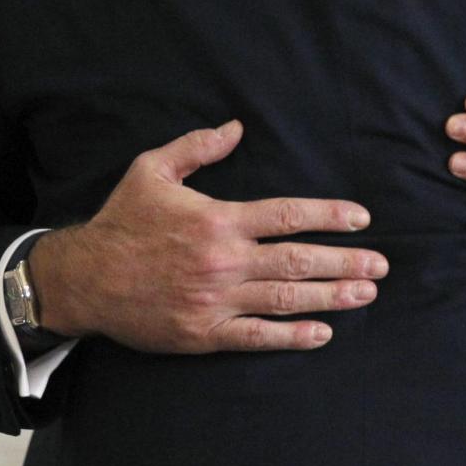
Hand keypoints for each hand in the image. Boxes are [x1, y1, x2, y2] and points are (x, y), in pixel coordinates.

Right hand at [29, 120, 386, 352]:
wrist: (84, 279)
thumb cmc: (122, 220)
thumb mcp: (153, 168)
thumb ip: (198, 146)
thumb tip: (237, 128)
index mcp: (218, 219)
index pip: (287, 215)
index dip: (329, 216)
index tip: (362, 220)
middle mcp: (224, 260)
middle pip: (297, 261)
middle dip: (344, 261)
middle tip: (381, 265)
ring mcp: (216, 300)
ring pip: (285, 299)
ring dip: (331, 296)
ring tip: (366, 294)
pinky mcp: (203, 334)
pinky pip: (255, 338)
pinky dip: (292, 337)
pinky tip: (322, 333)